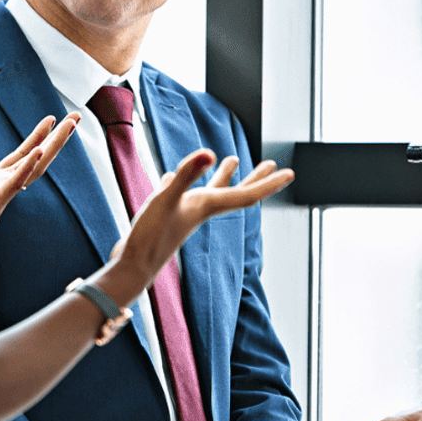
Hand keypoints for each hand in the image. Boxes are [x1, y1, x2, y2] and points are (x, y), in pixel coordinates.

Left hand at [0, 113, 78, 292]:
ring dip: (53, 145)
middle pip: (38, 155)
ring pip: (36, 166)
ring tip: (69, 126)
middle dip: (58, 136)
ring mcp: (5, 191)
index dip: (38, 135)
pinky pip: (16, 181)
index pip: (23, 152)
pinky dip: (27, 166)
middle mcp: (7, 183)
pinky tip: (38, 151)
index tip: (52, 118)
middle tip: (77, 116)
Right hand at [108, 150, 293, 292]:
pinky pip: (184, 193)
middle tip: (273, 164)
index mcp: (206, 207)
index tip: (290, 173)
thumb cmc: (149, 238)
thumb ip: (186, 175)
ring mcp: (185, 214)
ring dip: (224, 176)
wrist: (131, 268)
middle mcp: (201, 210)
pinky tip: (177, 174)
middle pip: (235, 192)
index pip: (245, 194)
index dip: (268, 183)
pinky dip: (187, 181)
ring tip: (232, 160)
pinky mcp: (169, 216)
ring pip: (211, 191)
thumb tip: (210, 152)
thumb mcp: (166, 200)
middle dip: (255, 179)